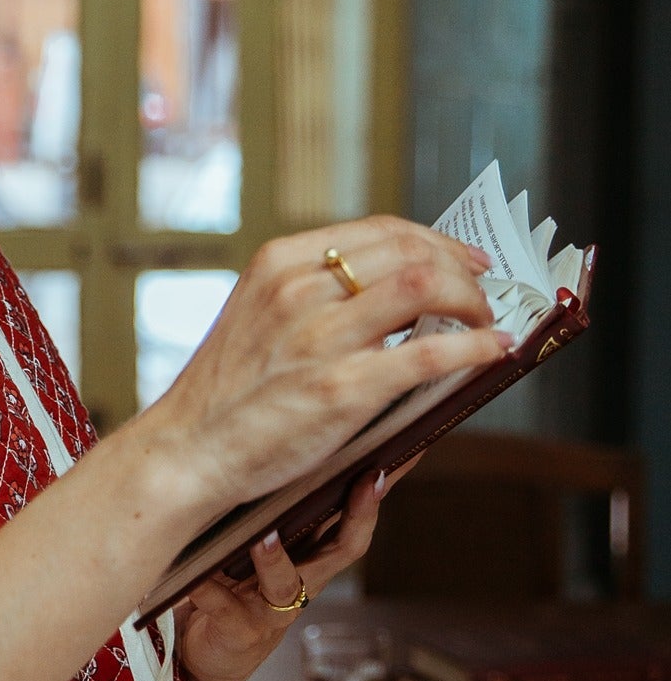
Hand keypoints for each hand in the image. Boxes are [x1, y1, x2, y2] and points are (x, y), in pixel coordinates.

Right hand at [135, 215, 508, 526]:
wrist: (188, 450)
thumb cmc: (226, 393)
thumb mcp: (258, 315)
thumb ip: (311, 294)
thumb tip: (392, 291)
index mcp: (280, 264)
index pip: (379, 230)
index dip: (435, 239)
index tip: (462, 257)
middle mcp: (299, 289)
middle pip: (409, 251)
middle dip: (461, 268)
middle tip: (483, 292)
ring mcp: (320, 337)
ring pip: (425, 287)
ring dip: (471, 301)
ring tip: (484, 321)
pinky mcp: (341, 388)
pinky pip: (429, 354)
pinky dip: (474, 347)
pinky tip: (492, 350)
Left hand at [177, 467, 406, 680]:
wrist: (202, 656)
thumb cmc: (232, 590)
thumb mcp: (257, 548)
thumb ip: (267, 512)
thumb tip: (271, 454)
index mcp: (309, 556)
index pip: (352, 519)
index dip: (376, 494)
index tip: (393, 459)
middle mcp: (301, 581)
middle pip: (343, 549)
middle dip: (360, 515)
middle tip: (367, 480)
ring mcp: (271, 608)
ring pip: (286, 584)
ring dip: (275, 559)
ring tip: (266, 536)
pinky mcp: (239, 629)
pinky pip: (223, 605)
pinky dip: (207, 589)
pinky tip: (193, 577)